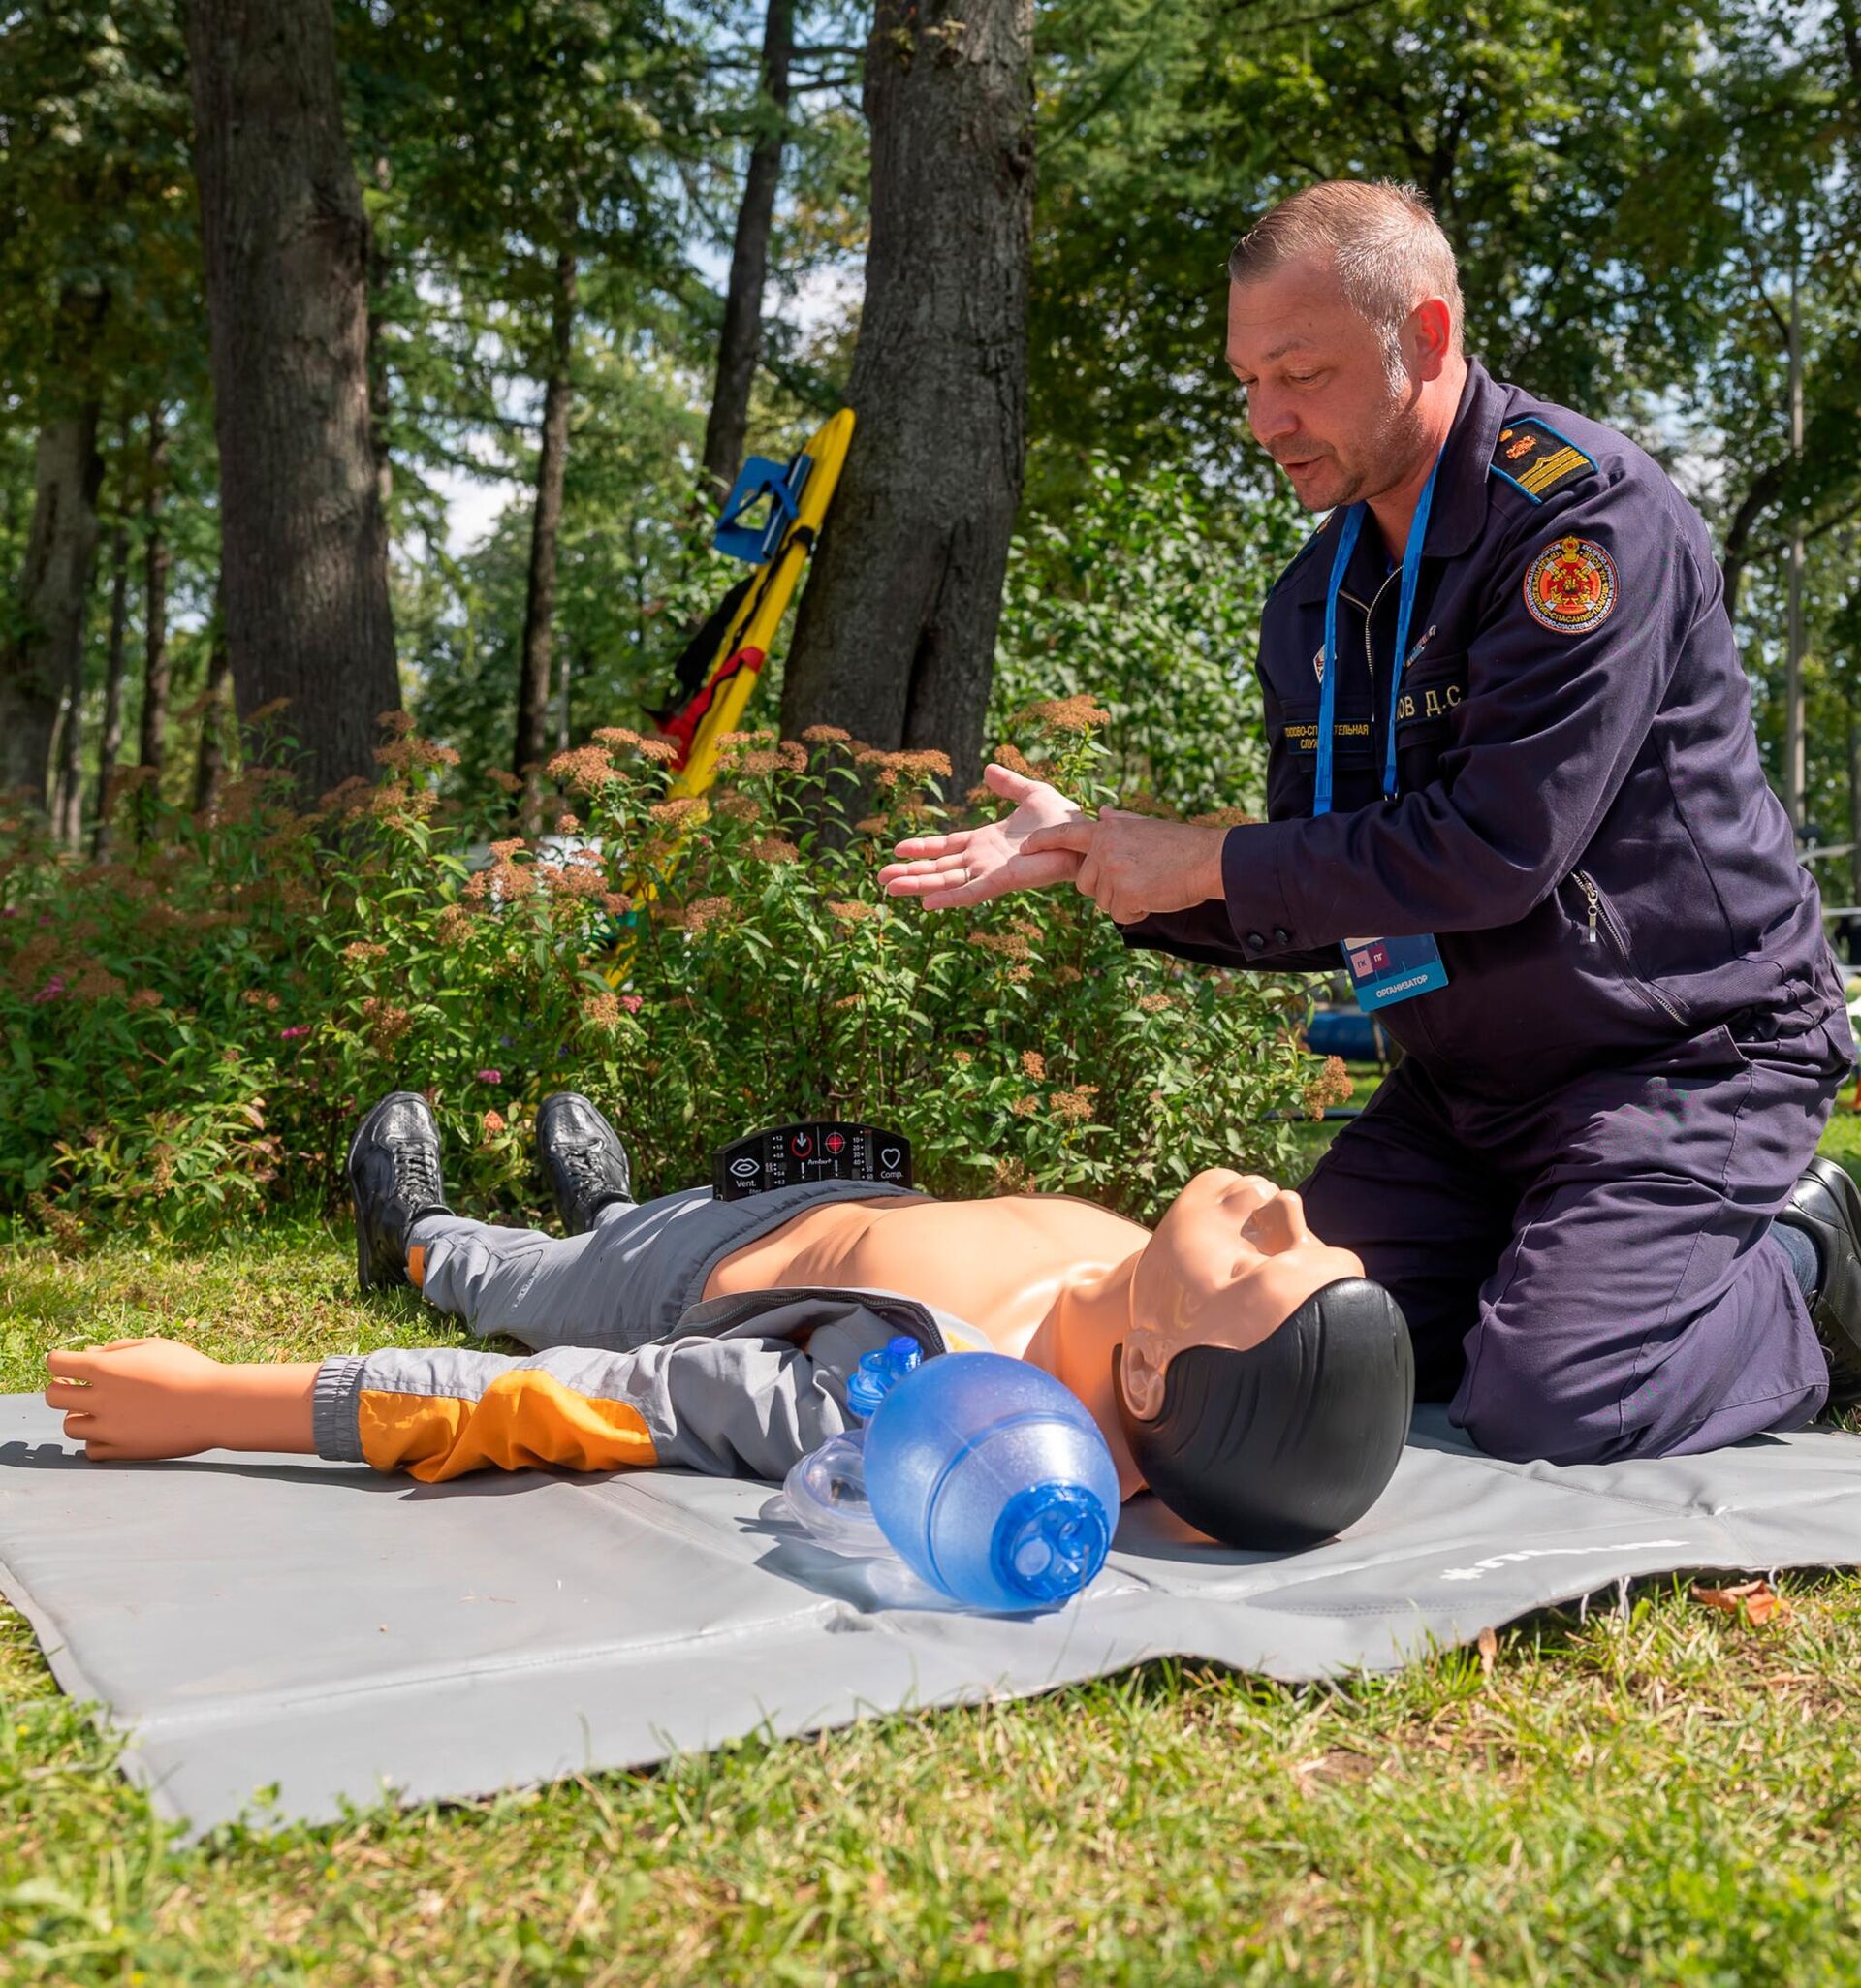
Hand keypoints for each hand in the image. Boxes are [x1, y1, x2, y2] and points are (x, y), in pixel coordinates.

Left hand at [45, 1338, 229, 1460]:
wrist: (217, 1406)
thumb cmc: (190, 1369)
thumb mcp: (156, 1347)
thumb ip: (118, 1348)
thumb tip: (89, 1354)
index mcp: (106, 1368)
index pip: (55, 1363)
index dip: (60, 1361)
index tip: (72, 1364)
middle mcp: (101, 1399)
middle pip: (53, 1396)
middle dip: (63, 1389)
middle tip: (82, 1387)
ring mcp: (110, 1428)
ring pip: (69, 1426)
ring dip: (80, 1416)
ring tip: (103, 1410)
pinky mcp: (122, 1451)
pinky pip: (90, 1450)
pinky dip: (97, 1440)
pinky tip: (116, 1430)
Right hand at [878, 761, 1086, 908]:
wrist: (1083, 834)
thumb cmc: (1063, 818)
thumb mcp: (1031, 793)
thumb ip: (1008, 784)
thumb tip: (988, 769)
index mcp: (985, 841)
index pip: (946, 847)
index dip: (921, 849)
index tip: (897, 848)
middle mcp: (982, 860)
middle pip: (938, 868)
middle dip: (910, 872)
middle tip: (881, 878)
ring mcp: (989, 872)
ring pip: (946, 881)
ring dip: (918, 885)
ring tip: (889, 888)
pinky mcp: (1002, 881)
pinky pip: (971, 892)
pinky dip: (949, 899)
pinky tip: (927, 904)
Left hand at [1020, 811, 1229, 925]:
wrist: (1208, 860)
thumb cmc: (1180, 846)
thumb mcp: (1145, 827)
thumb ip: (1120, 823)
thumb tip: (1103, 813)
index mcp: (1107, 830)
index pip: (1065, 835)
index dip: (1043, 842)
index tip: (1024, 848)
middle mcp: (1104, 848)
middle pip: (1085, 883)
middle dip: (1106, 889)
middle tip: (1139, 879)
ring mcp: (1113, 871)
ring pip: (1103, 901)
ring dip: (1125, 901)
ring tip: (1151, 884)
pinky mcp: (1125, 893)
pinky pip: (1120, 914)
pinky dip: (1138, 911)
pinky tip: (1155, 896)